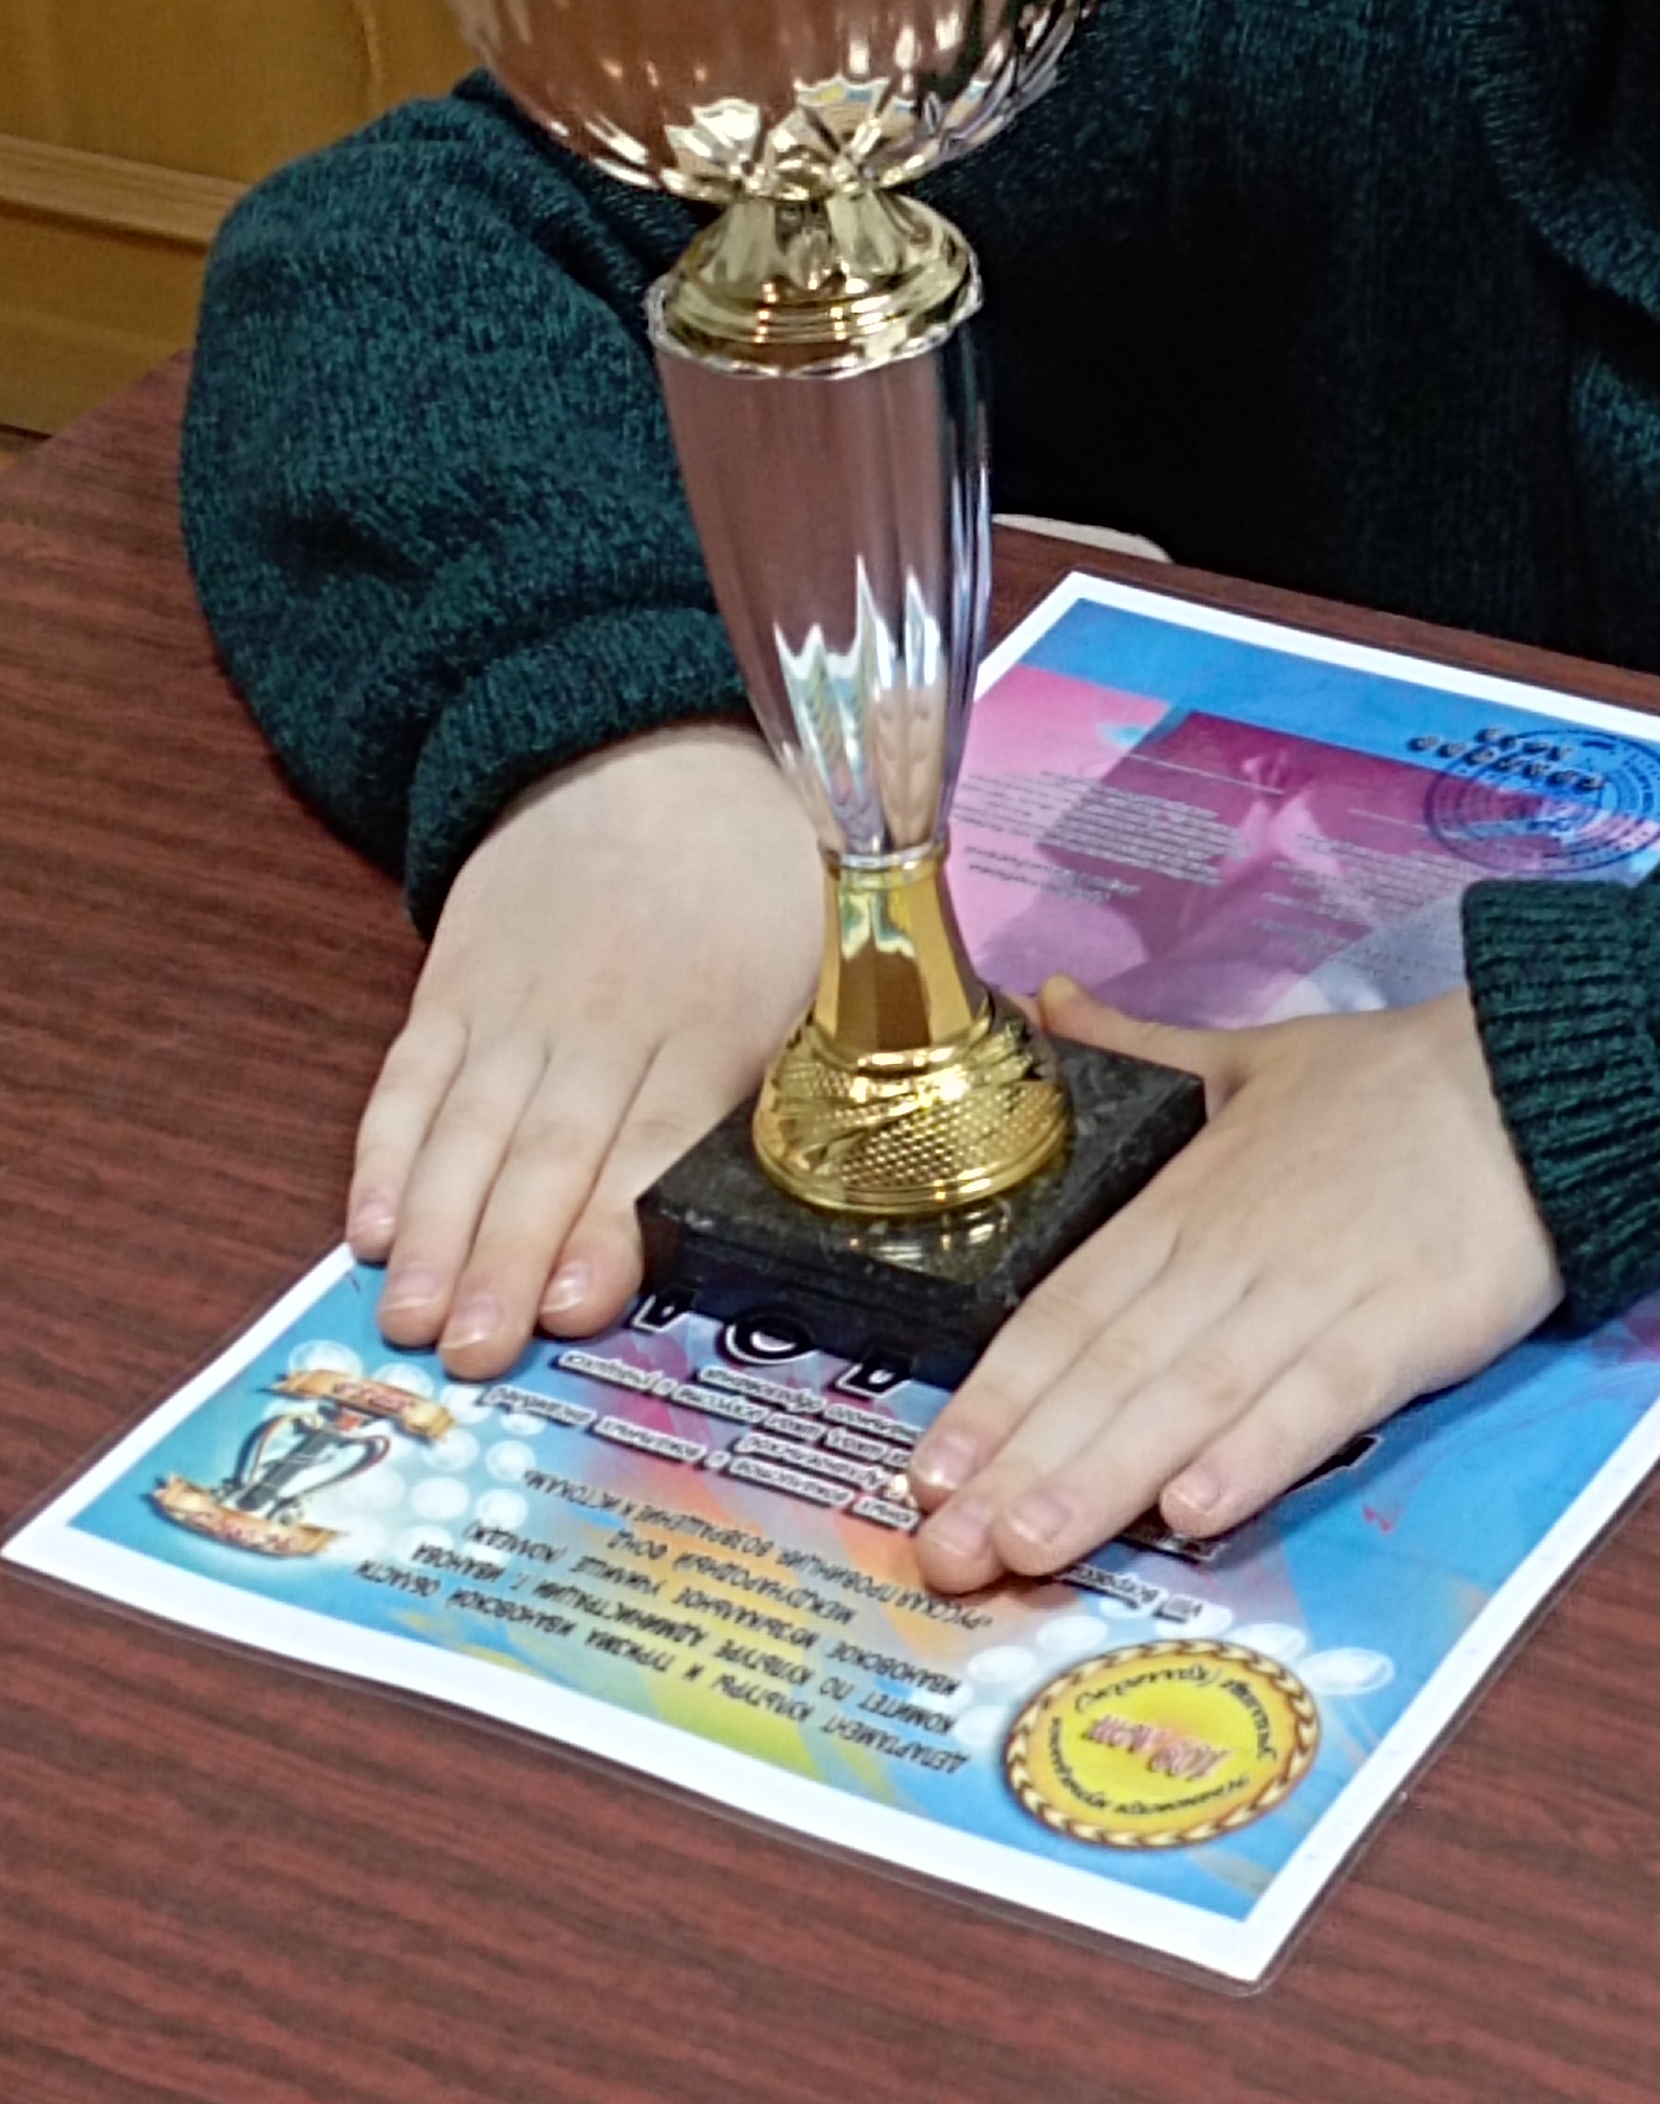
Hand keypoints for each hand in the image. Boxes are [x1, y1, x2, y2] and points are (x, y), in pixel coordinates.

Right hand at [354, 724, 823, 1375]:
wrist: (642, 752)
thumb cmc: (756, 879)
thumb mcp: (818, 967)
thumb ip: (810, 1083)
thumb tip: (846, 1201)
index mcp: (711, 1022)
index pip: (655, 1140)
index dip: (613, 1224)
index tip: (579, 1302)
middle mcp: (604, 1020)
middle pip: (548, 1150)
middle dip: (507, 1257)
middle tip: (473, 1352)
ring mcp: (515, 1004)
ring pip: (469, 1127)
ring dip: (437, 1228)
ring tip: (409, 1318)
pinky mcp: (451, 987)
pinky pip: (410, 1079)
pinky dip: (385, 1153)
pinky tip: (369, 1227)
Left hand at [907, 977, 1560, 1590]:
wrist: (1536, 1078)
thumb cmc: (1392, 1083)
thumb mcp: (1246, 1052)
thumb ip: (1138, 1046)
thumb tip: (1044, 998)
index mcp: (1187, 1198)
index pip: (1067, 1308)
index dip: (995, 1394)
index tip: (929, 1470)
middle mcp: (1230, 1251)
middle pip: (1107, 1368)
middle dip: (1020, 1464)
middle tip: (947, 1549)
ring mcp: (1313, 1291)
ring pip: (1187, 1395)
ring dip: (1103, 1474)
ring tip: (1030, 1547)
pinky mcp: (1401, 1327)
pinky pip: (1316, 1400)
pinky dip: (1254, 1454)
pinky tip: (1196, 1512)